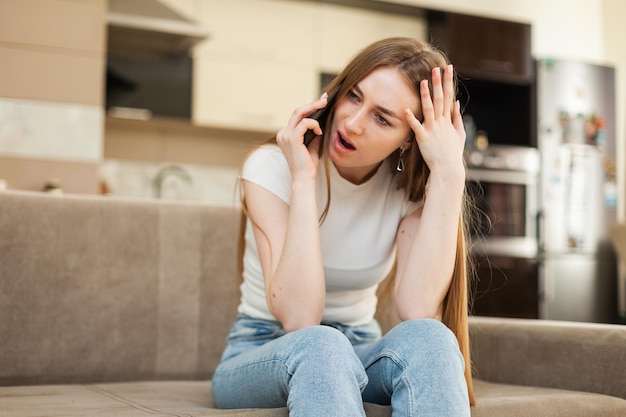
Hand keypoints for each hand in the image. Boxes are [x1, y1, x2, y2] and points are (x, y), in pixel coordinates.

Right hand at [276, 94, 327, 181]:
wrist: (304, 178)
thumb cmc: (308, 166)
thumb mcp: (312, 146)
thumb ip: (314, 135)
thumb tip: (320, 123)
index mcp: (286, 135)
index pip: (297, 117)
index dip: (309, 107)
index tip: (321, 101)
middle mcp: (283, 133)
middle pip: (297, 111)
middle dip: (312, 103)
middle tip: (325, 99)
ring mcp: (285, 135)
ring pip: (299, 113)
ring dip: (313, 108)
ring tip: (324, 106)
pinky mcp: (291, 138)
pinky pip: (304, 123)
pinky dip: (314, 125)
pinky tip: (319, 132)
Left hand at [404, 65, 465, 180]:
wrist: (448, 168)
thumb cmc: (452, 153)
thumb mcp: (459, 134)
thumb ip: (457, 118)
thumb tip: (456, 103)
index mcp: (448, 120)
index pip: (449, 96)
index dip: (448, 81)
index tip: (448, 68)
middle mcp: (441, 122)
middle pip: (440, 99)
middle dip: (438, 83)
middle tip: (436, 68)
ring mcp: (432, 129)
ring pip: (429, 109)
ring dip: (426, 95)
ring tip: (423, 82)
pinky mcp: (423, 138)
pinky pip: (416, 127)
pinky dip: (411, 118)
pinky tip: (405, 109)